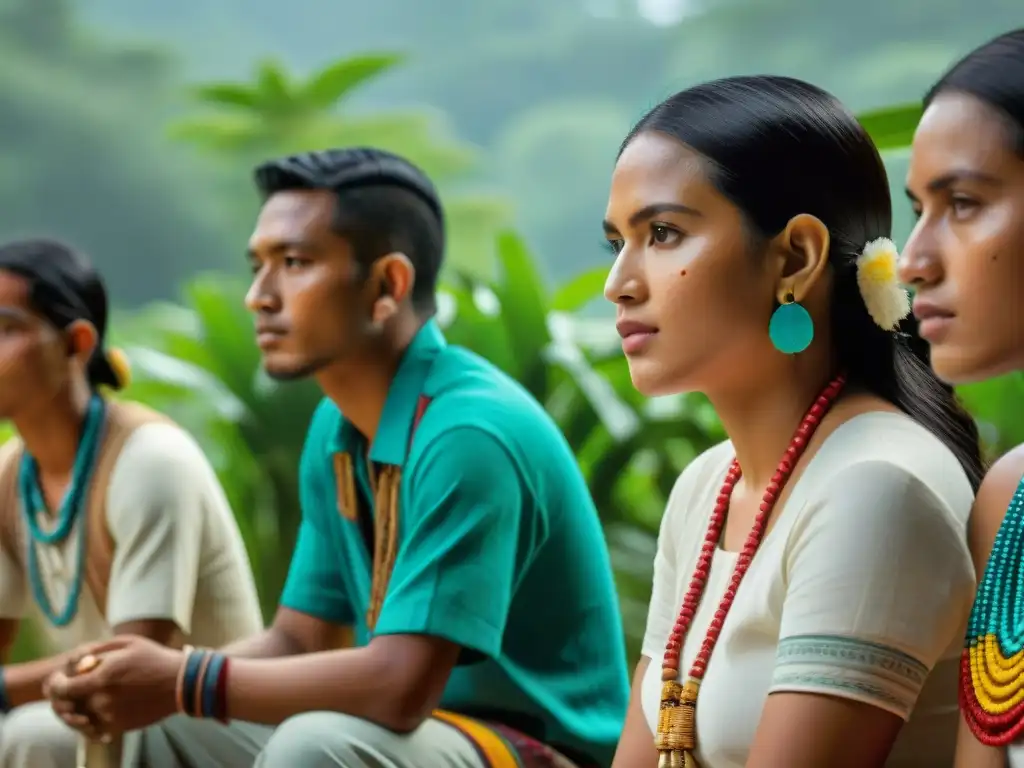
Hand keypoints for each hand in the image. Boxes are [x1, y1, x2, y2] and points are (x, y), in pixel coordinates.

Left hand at [46, 635, 182, 738]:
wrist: (180, 683)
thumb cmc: (154, 658)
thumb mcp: (127, 642)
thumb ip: (97, 650)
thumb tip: (78, 661)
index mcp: (101, 677)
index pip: (62, 689)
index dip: (56, 684)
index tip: (60, 678)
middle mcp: (101, 700)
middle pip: (70, 704)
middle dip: (69, 694)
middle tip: (76, 686)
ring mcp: (110, 716)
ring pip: (81, 716)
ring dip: (81, 707)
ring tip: (93, 695)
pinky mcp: (119, 727)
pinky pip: (95, 727)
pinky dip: (94, 719)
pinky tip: (104, 708)